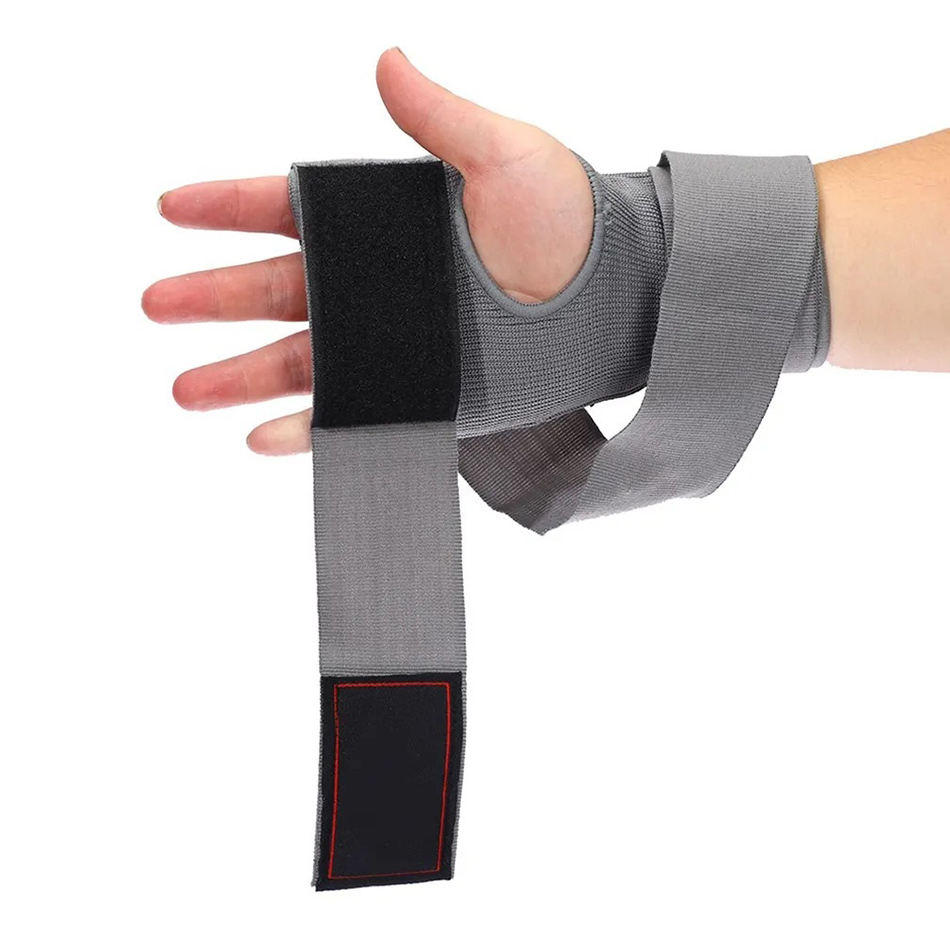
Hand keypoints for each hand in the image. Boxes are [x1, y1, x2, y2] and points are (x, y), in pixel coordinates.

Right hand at [142, 48, 592, 453]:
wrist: (616, 298)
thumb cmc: (570, 220)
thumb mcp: (503, 154)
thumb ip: (438, 116)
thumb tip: (387, 58)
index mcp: (385, 222)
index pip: (289, 210)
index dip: (228, 207)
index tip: (171, 208)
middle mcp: (379, 285)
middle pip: (277, 292)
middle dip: (213, 297)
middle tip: (156, 305)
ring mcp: (395, 343)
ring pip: (299, 361)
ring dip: (240, 377)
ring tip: (185, 391)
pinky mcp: (421, 392)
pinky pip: (352, 413)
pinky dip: (307, 429)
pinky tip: (262, 438)